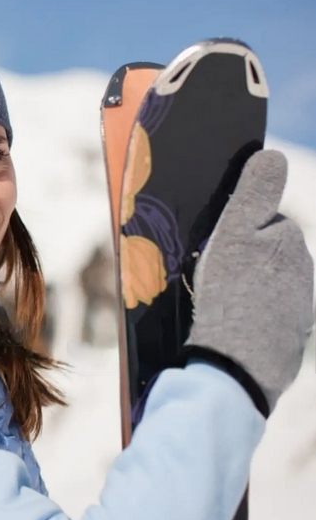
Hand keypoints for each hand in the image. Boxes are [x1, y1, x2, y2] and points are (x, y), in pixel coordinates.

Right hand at [185, 150, 314, 415]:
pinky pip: (268, 316)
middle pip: (267, 252)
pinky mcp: (291, 341)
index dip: (237, 228)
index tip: (216, 245)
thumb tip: (273, 153)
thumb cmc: (232, 295)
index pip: (265, 221)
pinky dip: (251, 315)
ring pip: (269, 284)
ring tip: (218, 303)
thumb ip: (255, 193)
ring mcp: (300, 309)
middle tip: (213, 273)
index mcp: (291, 244)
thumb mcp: (234, 234)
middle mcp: (305, 274)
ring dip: (248, 287)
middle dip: (245, 257)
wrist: (236, 366)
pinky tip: (230, 325)